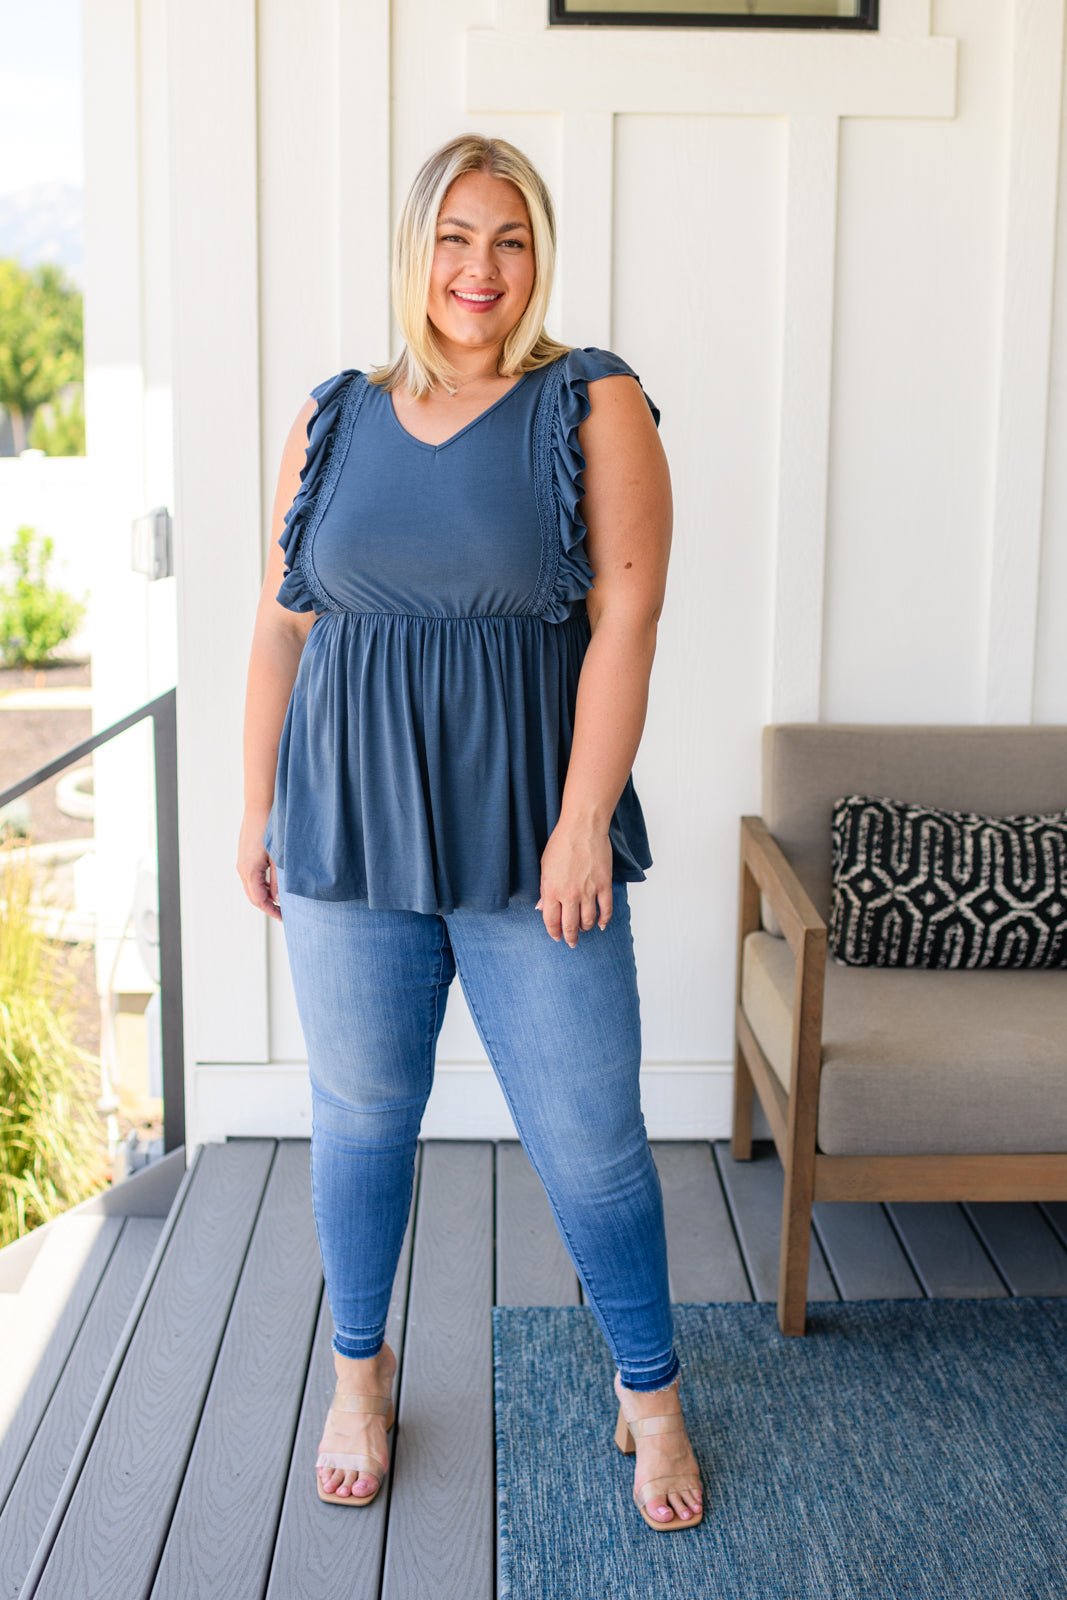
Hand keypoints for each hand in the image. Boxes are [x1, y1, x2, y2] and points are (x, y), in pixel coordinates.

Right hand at [238, 810, 281, 921]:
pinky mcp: (244, 856)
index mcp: (250, 871)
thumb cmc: (271, 828)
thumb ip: (279, 880)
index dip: (272, 911)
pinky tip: (273, 885)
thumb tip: (279, 899)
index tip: (284, 918)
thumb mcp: (279, 856)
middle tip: (283, 914)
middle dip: (267, 907)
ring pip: (251, 888)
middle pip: (253, 897)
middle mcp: (242, 869)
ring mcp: (241, 862)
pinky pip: (250, 878)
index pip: (259, 900)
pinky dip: (260, 886)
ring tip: (280, 902)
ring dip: (264, 897)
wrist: (259, 806)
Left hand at [536, 820, 613, 945]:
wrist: (582, 828)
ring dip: (586, 928)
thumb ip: (544, 889)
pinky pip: (606, 909)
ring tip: (585, 929)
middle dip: (570, 937)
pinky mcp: (604, 885)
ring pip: (588, 920)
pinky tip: (602, 924)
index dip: (553, 932)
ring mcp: (588, 891)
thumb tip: (541, 907)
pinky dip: (604, 920)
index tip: (556, 937)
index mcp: (551, 890)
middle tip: (571, 942)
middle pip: (570, 925)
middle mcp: (569, 895)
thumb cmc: (561, 843)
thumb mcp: (544, 866)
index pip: (551, 920)